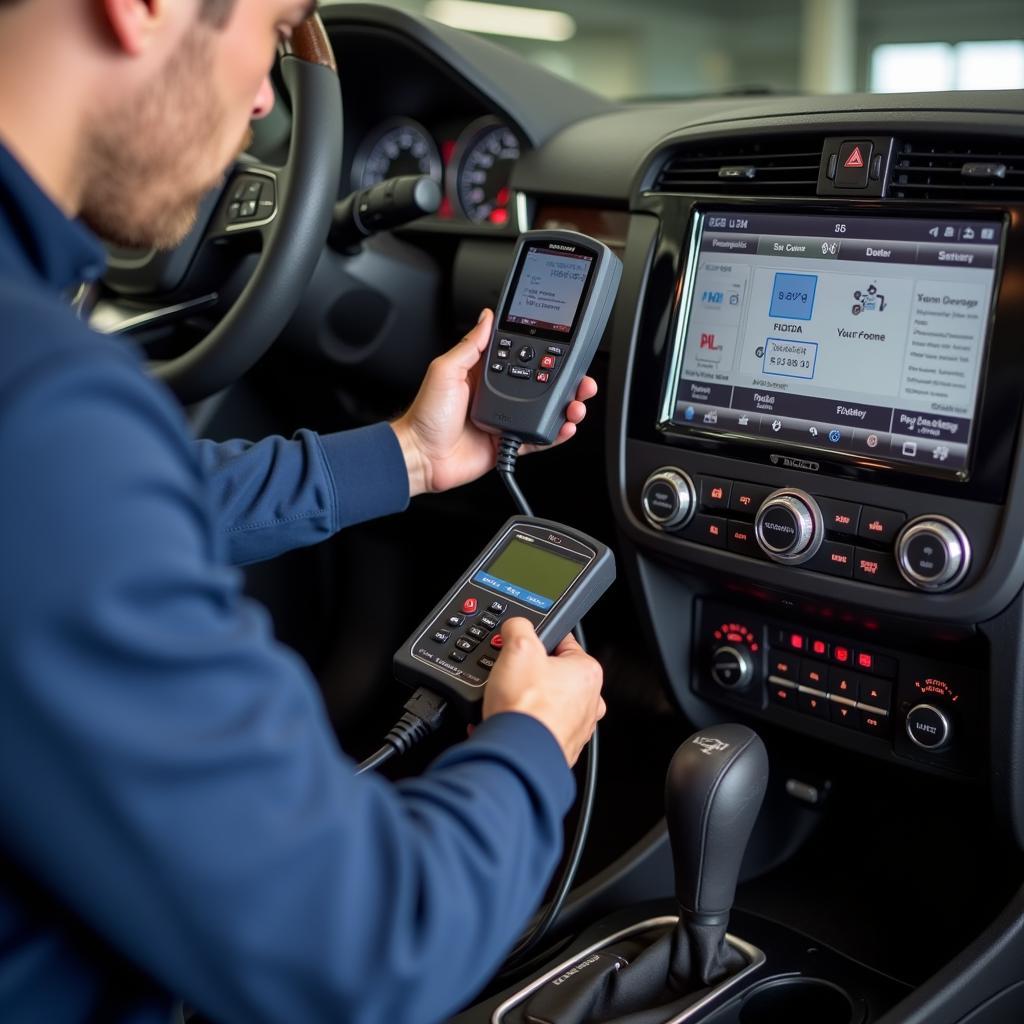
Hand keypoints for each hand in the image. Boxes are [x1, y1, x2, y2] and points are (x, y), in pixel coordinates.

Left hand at [390, 310, 597, 496]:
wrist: (421, 455)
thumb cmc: (426, 415)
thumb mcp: (445, 370)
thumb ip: (470, 345)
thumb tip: (487, 317)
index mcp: (485, 375)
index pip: (523, 358)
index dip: (546, 355)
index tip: (564, 349)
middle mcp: (499, 396)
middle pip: (542, 385)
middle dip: (567, 382)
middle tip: (582, 380)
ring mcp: (506, 419)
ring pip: (545, 411)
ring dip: (566, 407)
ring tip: (577, 404)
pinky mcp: (508, 443)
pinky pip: (538, 439)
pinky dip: (555, 434)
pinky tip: (565, 426)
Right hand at [482, 618, 604, 767]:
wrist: (518, 755)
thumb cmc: (526, 709)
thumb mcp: (517, 648)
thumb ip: (519, 626)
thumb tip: (516, 625)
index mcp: (588, 672)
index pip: (563, 642)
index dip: (537, 641)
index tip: (523, 646)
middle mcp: (590, 701)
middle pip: (552, 674)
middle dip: (528, 675)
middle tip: (510, 676)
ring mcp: (576, 727)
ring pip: (543, 702)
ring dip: (523, 701)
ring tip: (506, 701)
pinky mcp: (559, 746)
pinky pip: (536, 727)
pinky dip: (521, 724)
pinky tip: (506, 721)